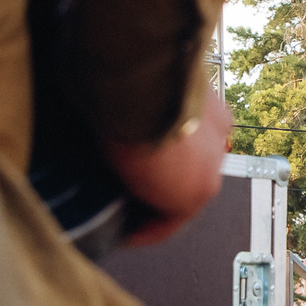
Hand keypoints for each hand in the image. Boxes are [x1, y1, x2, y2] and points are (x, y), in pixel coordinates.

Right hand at [103, 88, 232, 248]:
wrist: (138, 79)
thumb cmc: (124, 69)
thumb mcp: (130, 77)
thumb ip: (124, 89)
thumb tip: (88, 79)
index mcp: (206, 108)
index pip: (188, 142)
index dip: (161, 161)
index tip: (134, 168)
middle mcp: (217, 136)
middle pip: (186, 172)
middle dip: (155, 186)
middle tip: (122, 196)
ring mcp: (211, 166)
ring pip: (177, 198)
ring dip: (148, 210)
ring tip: (118, 219)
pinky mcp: (196, 193)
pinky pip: (167, 224)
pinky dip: (143, 232)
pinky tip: (120, 235)